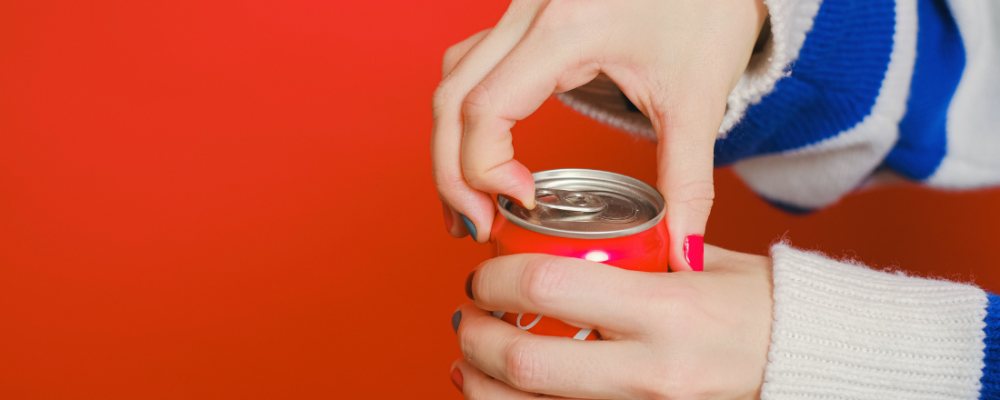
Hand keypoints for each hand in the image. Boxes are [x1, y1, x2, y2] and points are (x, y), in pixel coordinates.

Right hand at [432, 0, 768, 269]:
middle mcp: (530, 11)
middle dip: (452, 173)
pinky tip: (485, 152)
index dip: (485, 170)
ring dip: (449, 144)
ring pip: (452, 78)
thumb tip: (680, 254)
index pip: (486, 108)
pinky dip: (465, 113)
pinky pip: (470, 63)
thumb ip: (687, 184)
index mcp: (568, 30)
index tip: (522, 207)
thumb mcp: (698, 100)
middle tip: (474, 227)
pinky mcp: (526, 15)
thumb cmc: (710, 8)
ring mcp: (521, 8)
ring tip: (471, 202)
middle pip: (452, 99)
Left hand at [450, 245, 772, 398]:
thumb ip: (640, 254)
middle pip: (526, 363)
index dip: (497, 277)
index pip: (550, 285)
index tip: (483, 271)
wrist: (806, 365)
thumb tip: (572, 240)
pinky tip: (498, 395)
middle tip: (467, 315)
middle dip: (477, 338)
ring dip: (480, 386)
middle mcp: (650, 370)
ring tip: (467, 361)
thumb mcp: (706, 263)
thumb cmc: (762, 308)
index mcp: (666, 309)